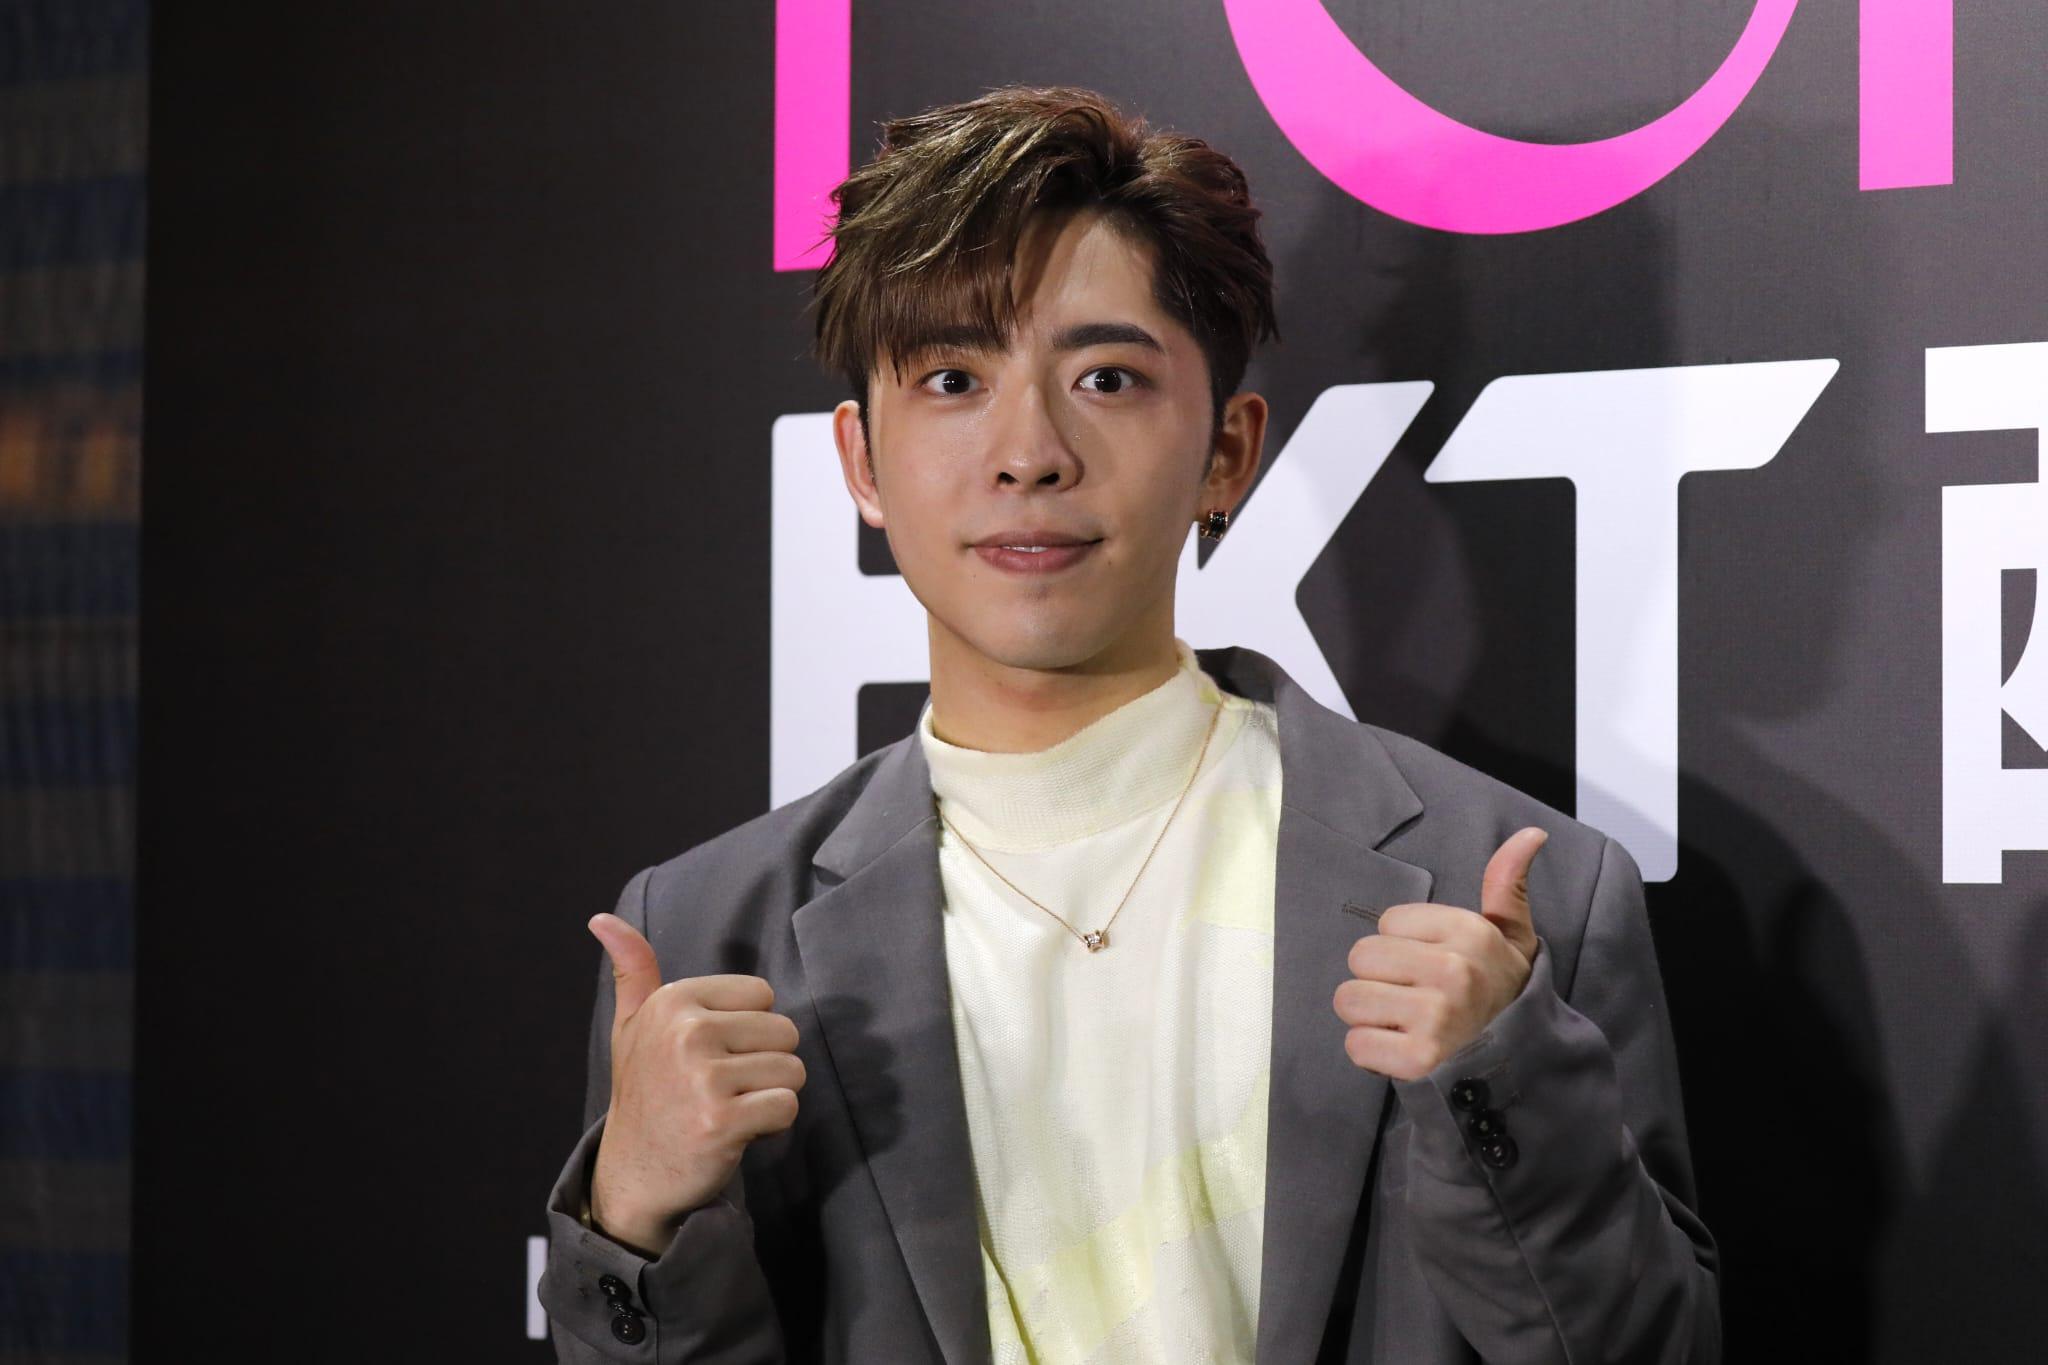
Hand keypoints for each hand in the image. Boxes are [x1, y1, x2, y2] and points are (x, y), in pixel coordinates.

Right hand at [585, 913, 804, 1255]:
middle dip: (765, 1064)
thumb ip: (633, 969)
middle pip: (785, 1032)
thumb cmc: (645, 1093)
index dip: (748, 1031)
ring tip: (728, 1109)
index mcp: (673, 1001)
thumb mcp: (632, 1026)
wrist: (634, 1174)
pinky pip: (787, 1107)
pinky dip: (772, 1126)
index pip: (763, 996)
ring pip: (792, 1070)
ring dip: (770, 1096)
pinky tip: (736, 1133)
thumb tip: (602, 919)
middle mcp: (687, 1032)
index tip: (710, 1057)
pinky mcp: (722, 1121)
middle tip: (721, 1089)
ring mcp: (703, 1078)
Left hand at [1332, 827, 1546, 1080]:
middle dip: (1378, 980)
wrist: (1525, 1068)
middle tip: (1414, 998)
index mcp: (1469, 932)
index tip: (1431, 966)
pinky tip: (1404, 1052)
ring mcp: (1435, 1016)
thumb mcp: (1513, 938)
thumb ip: (1507, 884)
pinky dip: (1373, 1054)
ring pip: (1349, 1000)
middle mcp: (1452, 970)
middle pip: (1360, 957)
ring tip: (1407, 1024)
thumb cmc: (1505, 995)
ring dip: (1370, 1018)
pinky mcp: (1418, 1059)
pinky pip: (1356, 1044)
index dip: (1402, 946)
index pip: (1387, 921)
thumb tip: (1531, 832)